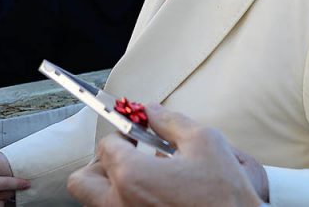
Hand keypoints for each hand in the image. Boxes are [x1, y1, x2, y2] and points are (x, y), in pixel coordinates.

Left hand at [67, 104, 262, 206]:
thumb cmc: (226, 195)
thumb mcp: (204, 142)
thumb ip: (170, 121)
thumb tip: (151, 110)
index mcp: (132, 176)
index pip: (106, 145)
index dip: (122, 135)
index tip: (134, 136)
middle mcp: (120, 204)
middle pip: (82, 181)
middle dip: (98, 165)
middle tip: (123, 160)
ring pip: (96, 201)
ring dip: (109, 186)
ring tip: (139, 179)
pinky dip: (125, 202)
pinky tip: (153, 196)